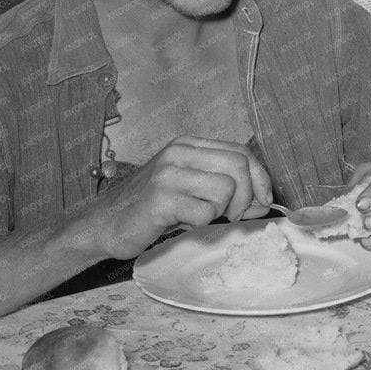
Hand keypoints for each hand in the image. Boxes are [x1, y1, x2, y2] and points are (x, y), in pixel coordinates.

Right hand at [89, 136, 272, 259]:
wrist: (105, 224)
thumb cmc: (153, 208)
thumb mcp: (191, 187)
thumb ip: (226, 187)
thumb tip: (265, 200)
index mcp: (188, 144)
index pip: (241, 151)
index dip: (260, 178)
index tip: (263, 200)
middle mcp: (178, 152)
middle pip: (239, 166)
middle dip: (246, 196)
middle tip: (232, 215)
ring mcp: (168, 173)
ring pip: (226, 189)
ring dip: (220, 211)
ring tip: (197, 215)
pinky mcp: (160, 199)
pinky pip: (205, 212)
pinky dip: (200, 223)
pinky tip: (181, 222)